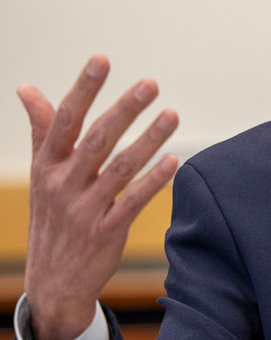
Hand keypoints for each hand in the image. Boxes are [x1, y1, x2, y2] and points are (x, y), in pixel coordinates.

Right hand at [17, 56, 178, 339]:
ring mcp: (84, 209)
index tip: (101, 60)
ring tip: (173, 114)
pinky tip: (175, 161)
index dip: (83, 89)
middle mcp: (62, 184)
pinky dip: (154, 181)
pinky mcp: (106, 231)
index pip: (64, 120)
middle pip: (95, 139)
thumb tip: (26, 88)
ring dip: (149, 140)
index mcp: (46, 165)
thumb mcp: (41, 173)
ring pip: (120, 168)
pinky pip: (133, 202)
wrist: (51, 279)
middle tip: (151, 83)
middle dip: (123, 109)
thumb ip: (43, 129)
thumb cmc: (52, 215)